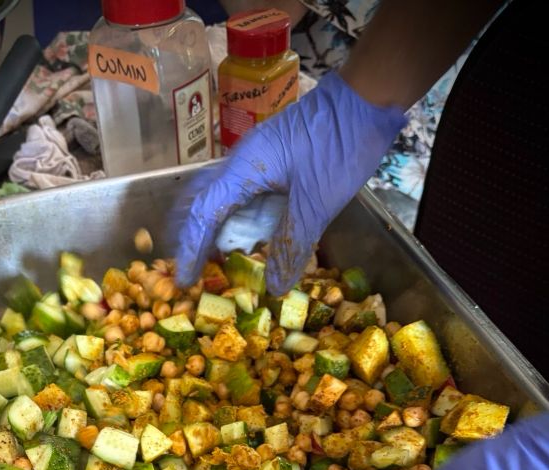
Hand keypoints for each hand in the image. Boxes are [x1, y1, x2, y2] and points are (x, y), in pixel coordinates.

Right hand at [172, 71, 405, 293]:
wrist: (368, 98)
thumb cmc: (341, 145)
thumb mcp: (316, 203)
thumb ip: (291, 245)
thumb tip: (274, 288)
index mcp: (243, 170)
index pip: (203, 215)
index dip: (191, 251)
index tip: (184, 280)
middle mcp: (241, 163)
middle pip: (202, 203)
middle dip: (193, 238)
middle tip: (194, 269)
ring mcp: (257, 159)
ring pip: (221, 199)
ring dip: (215, 229)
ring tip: (214, 259)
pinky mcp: (273, 160)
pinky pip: (244, 194)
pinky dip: (238, 219)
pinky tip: (248, 238)